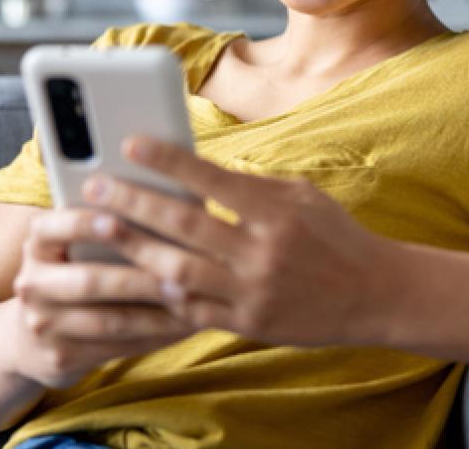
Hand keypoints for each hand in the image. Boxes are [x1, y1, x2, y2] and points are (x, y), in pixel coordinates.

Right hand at [10, 207, 195, 387]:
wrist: (33, 338)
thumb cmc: (79, 268)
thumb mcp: (77, 243)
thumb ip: (110, 223)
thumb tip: (174, 203)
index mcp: (37, 243)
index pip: (53, 227)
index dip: (83, 224)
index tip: (118, 220)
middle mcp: (32, 283)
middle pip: (88, 281)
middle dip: (139, 278)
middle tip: (182, 273)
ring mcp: (42, 325)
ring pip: (109, 321)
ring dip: (157, 313)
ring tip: (194, 300)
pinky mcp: (61, 357)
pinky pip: (117, 348)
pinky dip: (156, 337)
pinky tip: (185, 326)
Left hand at [71, 135, 398, 348]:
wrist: (374, 294)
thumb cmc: (336, 237)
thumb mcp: (304, 196)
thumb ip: (253, 186)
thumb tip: (201, 171)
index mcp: (277, 211)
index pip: (211, 179)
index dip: (167, 161)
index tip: (130, 145)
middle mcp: (262, 251)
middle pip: (184, 223)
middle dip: (133, 203)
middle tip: (94, 188)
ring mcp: (253, 290)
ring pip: (177, 269)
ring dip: (133, 249)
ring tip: (99, 231)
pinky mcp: (248, 323)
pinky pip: (191, 309)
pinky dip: (159, 293)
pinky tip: (130, 276)